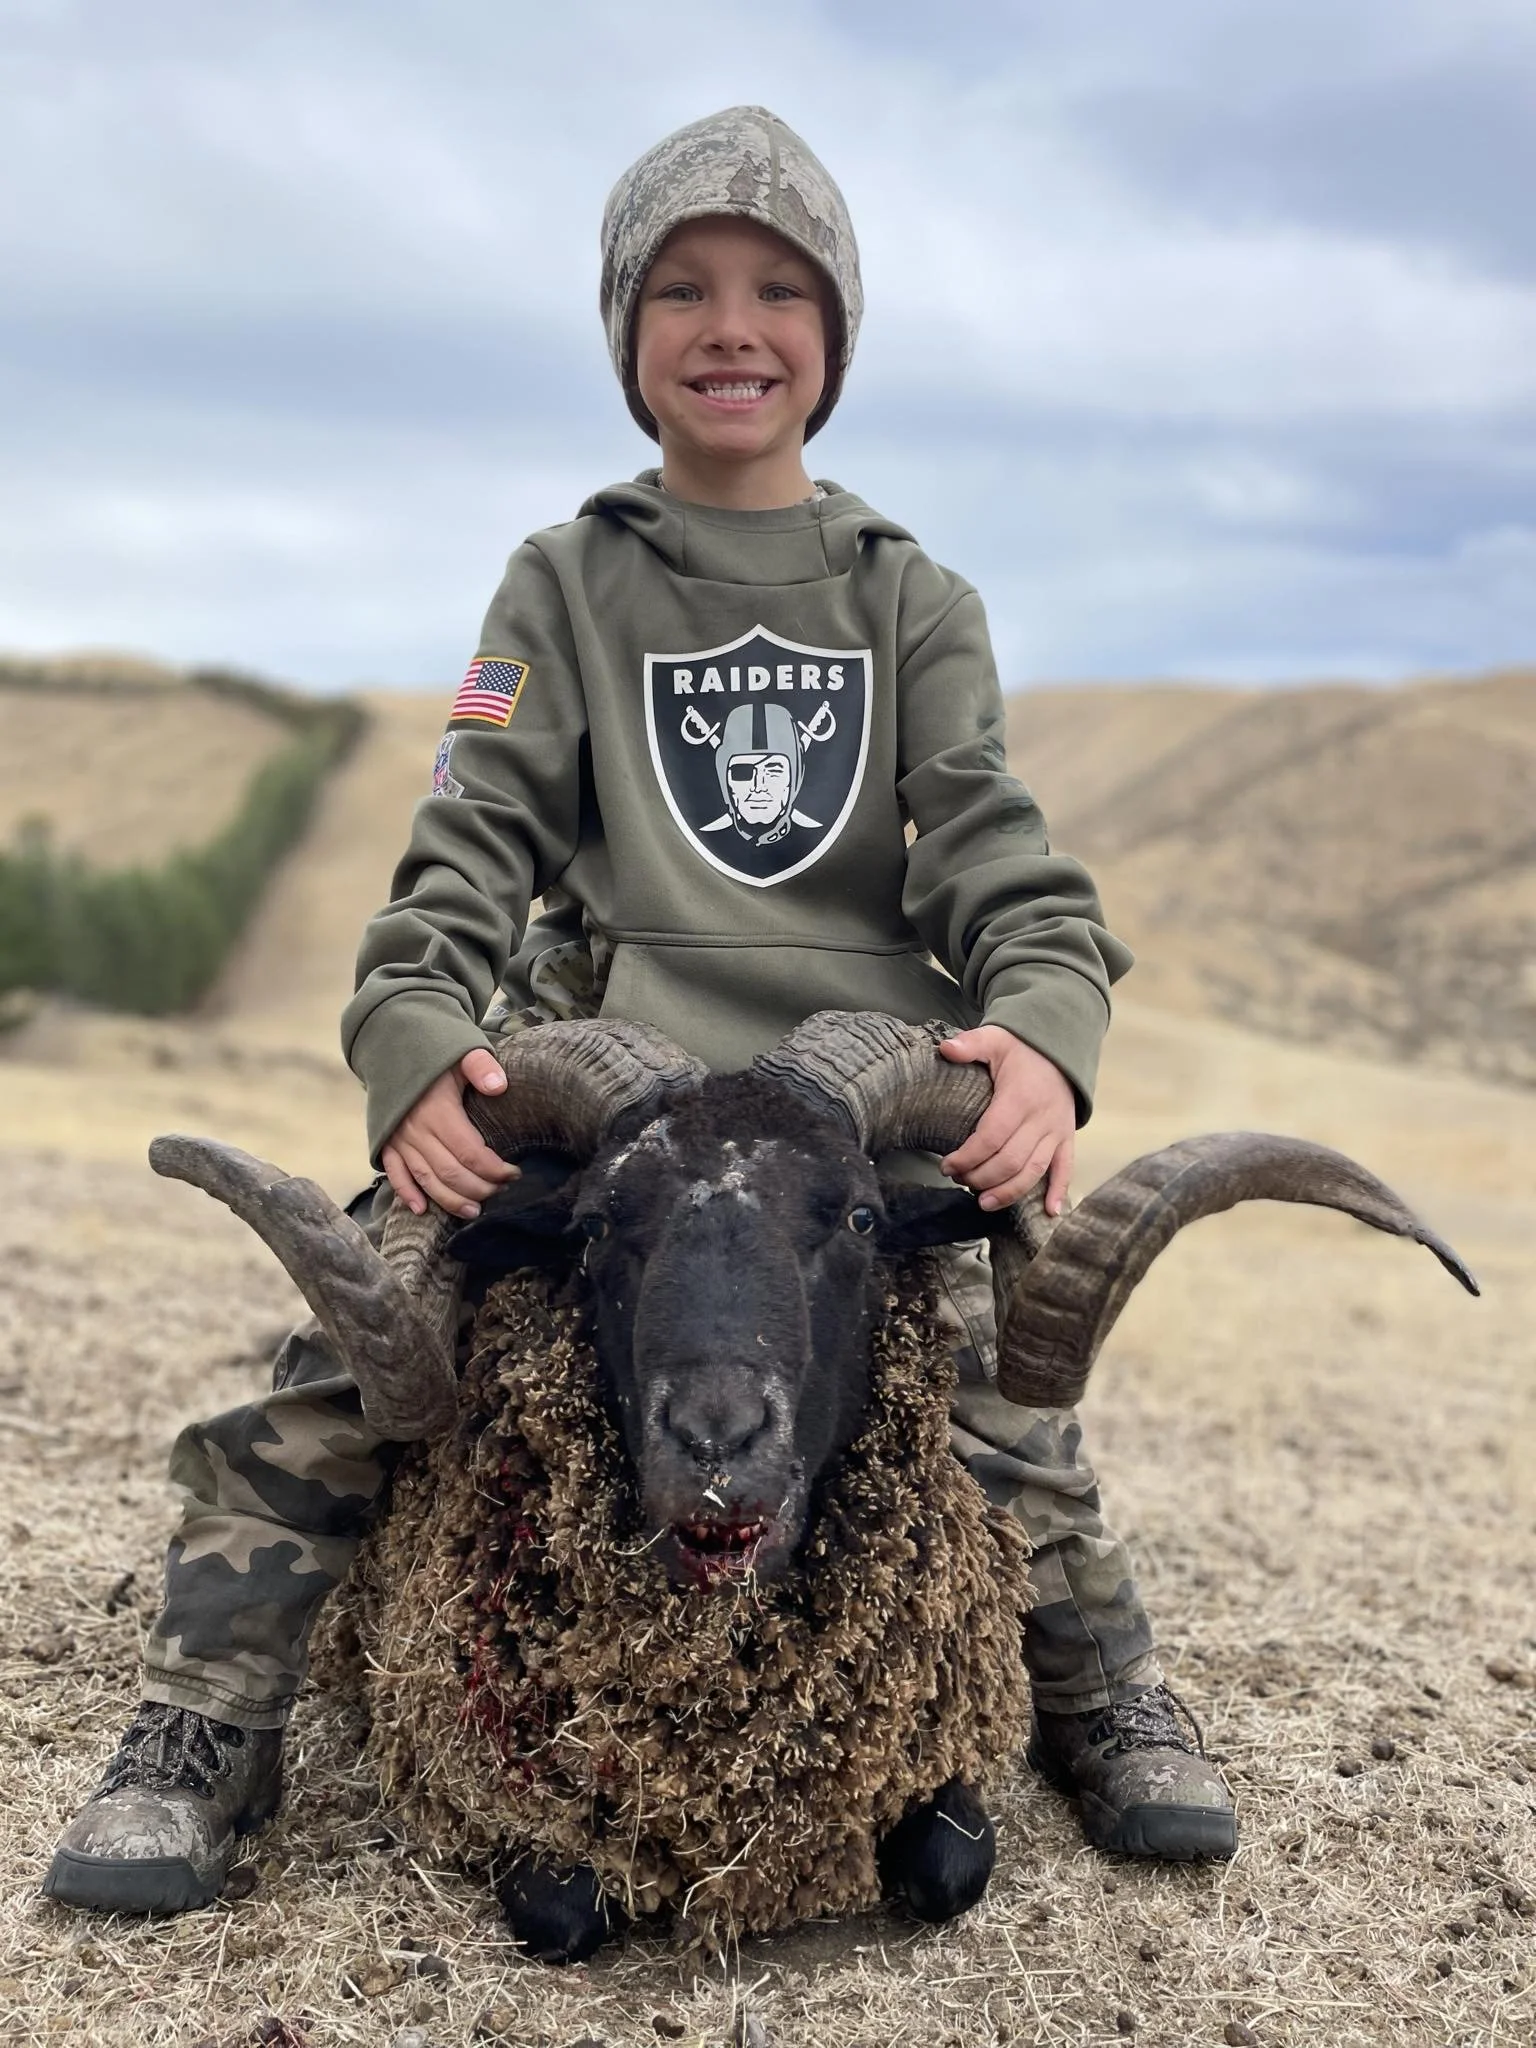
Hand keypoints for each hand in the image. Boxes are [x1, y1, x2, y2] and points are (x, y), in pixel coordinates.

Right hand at [381, 1049, 518, 1218]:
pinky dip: (407, 1193)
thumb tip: (499, 1086)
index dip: (493, 1169)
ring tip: (474, 1212)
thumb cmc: (435, 1054)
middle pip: (449, 1172)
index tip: (513, 1173)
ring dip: (450, 1200)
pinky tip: (421, 1210)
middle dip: (478, 1188)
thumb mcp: (461, 1051)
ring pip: (426, 1179)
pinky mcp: (387, 1143)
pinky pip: (395, 1174)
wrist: (393, 1047)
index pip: (469, 1151)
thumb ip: (480, 1066)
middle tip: (500, 1192)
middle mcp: (415, 1129)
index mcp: (437, 1110)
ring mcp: (399, 1139)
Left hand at [938, 1026, 1075, 1215]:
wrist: (1061, 1049)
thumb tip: (944, 1049)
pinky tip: (1049, 1211)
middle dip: (981, 1177)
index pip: (991, 1137)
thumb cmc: (1022, 1049)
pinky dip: (1059, 1191)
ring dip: (1009, 1191)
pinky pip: (1066, 1168)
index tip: (947, 1166)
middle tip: (959, 1180)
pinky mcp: (1066, 1139)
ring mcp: (1057, 1131)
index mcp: (1020, 1097)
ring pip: (1034, 1170)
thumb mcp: (995, 1039)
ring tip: (984, 1203)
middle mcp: (1041, 1118)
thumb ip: (970, 1044)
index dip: (968, 1157)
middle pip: (1010, 1160)